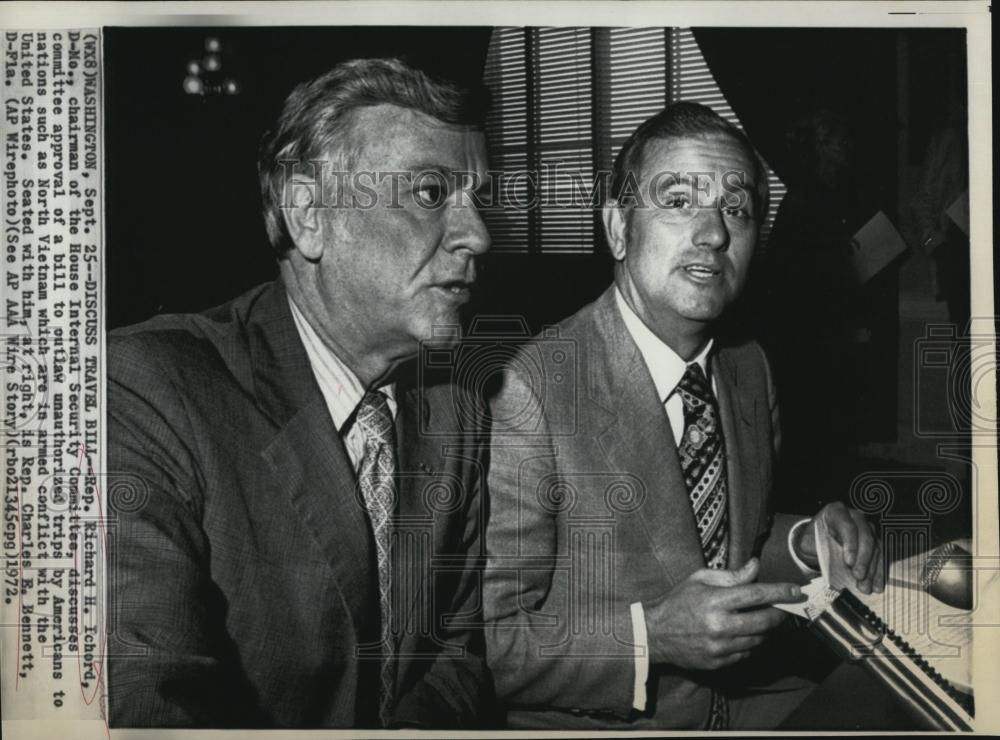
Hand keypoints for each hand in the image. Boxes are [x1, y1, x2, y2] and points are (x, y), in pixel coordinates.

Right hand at [643, 558, 802, 670]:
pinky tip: (742, 633)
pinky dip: (750, 643)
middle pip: (765, 621)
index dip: (780, 592)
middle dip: (780, 614)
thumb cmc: (678, 601)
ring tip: (759, 619)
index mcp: (715, 601)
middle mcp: (720, 626)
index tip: (796, 591)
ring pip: (758, 640)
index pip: (757, 595)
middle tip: (784, 608)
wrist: (655, 633)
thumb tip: (755, 567)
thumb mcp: (700, 579)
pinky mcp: (719, 663)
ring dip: (765, 629)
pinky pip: (746, 654)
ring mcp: (720, 647)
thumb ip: (731, 575)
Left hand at [795, 502, 884, 593]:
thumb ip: (816, 549)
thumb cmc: (812, 539)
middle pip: (866, 537)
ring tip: (866, 587)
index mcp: (836, 512)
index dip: (851, 545)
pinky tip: (877, 586)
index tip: (849, 563)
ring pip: (875, 549)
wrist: (815, 540)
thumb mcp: (808, 541)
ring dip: (872, 570)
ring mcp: (867, 529)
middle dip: (863, 560)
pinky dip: (879, 573)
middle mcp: (855, 518)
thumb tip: (826, 564)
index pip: (848, 527)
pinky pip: (880, 557)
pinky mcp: (874, 543)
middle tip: (858, 577)